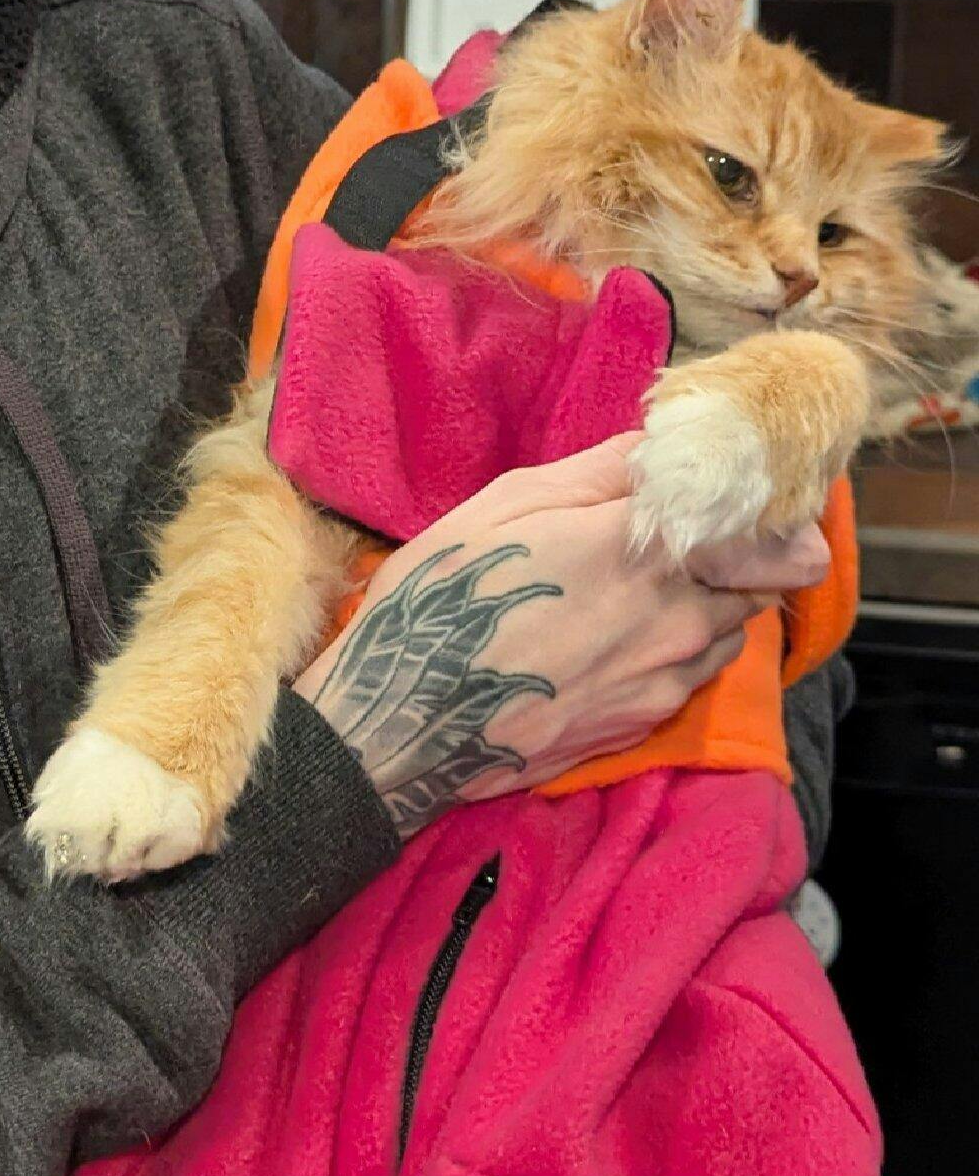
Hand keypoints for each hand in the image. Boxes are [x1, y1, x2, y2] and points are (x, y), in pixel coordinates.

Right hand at [294, 434, 829, 836]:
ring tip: (663, 597)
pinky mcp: (643, 727)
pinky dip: (682, 658)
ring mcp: (663, 680)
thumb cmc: (440, 601)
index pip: (761, 528)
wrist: (404, 724)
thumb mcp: (506, 506)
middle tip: (708, 541)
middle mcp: (673, 618)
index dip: (771, 511)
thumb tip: (663, 449)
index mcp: (643, 549)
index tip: (762, 498)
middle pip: (760, 583)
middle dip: (747, 559)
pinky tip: (630, 647)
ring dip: (716, 610)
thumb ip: (601, 473)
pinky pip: (692, 681)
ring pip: (732, 635)